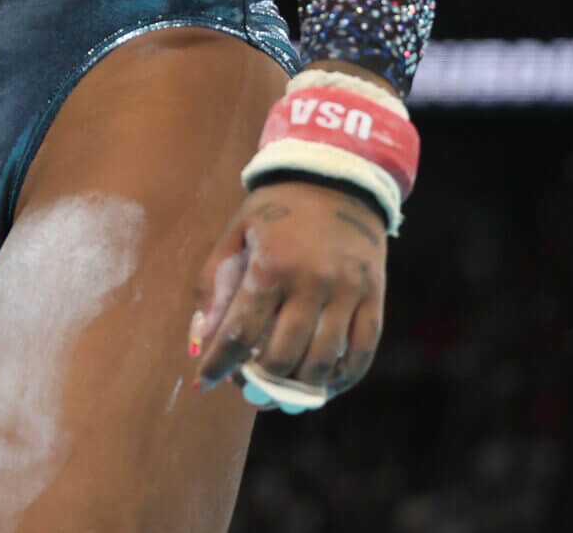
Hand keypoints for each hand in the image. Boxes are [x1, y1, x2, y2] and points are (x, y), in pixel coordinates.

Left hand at [189, 180, 387, 403]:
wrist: (335, 177)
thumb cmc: (274, 212)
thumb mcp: (235, 237)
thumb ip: (214, 289)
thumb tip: (198, 343)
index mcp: (271, 265)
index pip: (240, 332)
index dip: (219, 364)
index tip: (204, 382)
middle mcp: (311, 281)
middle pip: (281, 354)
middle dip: (256, 382)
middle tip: (244, 389)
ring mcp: (347, 291)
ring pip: (321, 361)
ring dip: (295, 388)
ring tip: (277, 395)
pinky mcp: (374, 296)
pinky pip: (361, 352)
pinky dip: (341, 378)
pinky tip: (321, 386)